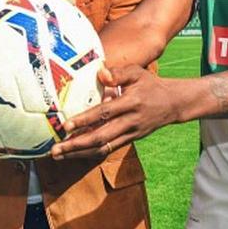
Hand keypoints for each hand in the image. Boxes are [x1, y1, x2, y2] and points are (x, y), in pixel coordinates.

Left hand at [50, 65, 185, 159]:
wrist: (172, 104)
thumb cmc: (150, 85)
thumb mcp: (137, 73)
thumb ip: (118, 72)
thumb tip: (100, 73)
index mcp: (130, 103)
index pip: (104, 113)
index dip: (85, 120)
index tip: (66, 126)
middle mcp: (130, 121)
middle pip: (101, 137)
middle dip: (76, 145)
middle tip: (54, 150)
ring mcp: (130, 134)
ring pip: (103, 148)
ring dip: (80, 153)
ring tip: (59, 156)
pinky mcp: (130, 140)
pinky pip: (109, 149)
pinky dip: (91, 153)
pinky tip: (74, 154)